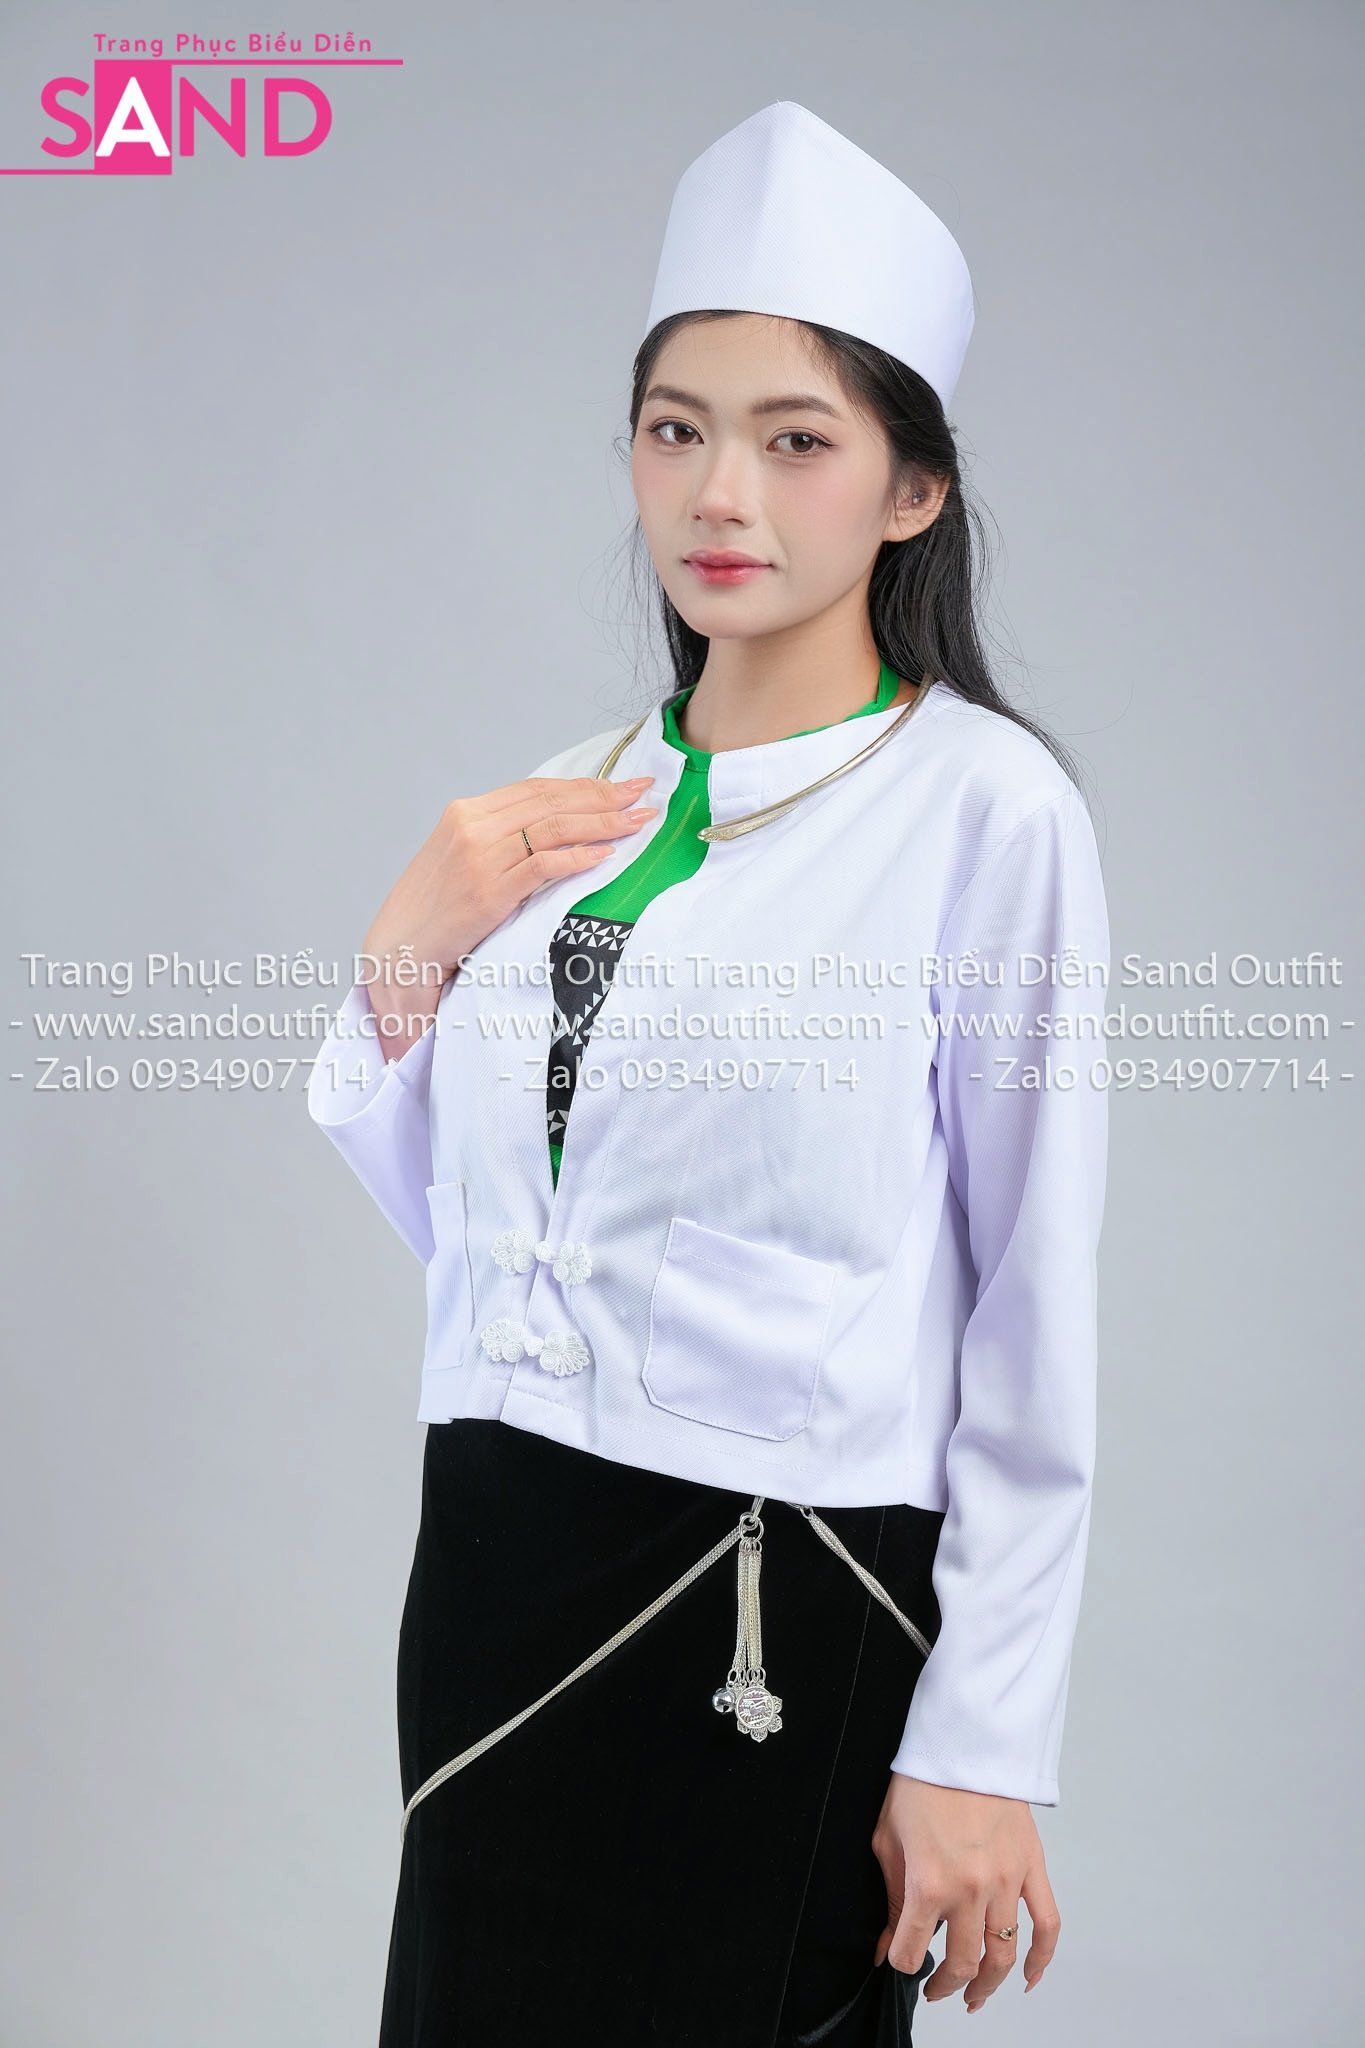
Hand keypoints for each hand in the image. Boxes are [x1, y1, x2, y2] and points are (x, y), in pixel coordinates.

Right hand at [359, 772, 657, 1058]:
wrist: (400, 951)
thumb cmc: (436, 910)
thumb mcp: (463, 860)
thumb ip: (500, 839)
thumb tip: (556, 828)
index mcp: (466, 812)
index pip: (537, 789)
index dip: (584, 785)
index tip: (621, 786)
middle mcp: (472, 826)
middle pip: (551, 802)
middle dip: (604, 797)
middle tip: (643, 795)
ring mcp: (479, 858)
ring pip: (553, 828)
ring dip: (602, 823)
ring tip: (636, 823)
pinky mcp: (488, 892)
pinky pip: (543, 866)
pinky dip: (578, 857)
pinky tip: (605, 856)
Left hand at [870, 1773, 1060, 2010]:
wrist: (962, 1742)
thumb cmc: (920, 1785)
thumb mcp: (888, 1840)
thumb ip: (890, 1899)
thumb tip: (885, 1945)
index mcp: (928, 1884)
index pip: (911, 1951)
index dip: (900, 1962)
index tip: (899, 1959)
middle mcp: (970, 1890)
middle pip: (962, 1964)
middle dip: (945, 1985)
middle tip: (936, 1989)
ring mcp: (1005, 1882)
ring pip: (1003, 1954)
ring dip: (988, 1984)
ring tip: (974, 1995)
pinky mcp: (1030, 1868)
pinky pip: (1046, 1925)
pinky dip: (1041, 1959)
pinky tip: (1027, 1977)